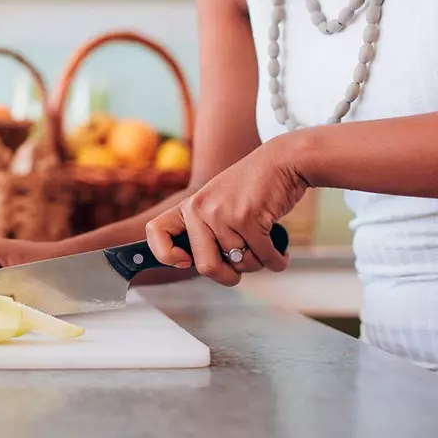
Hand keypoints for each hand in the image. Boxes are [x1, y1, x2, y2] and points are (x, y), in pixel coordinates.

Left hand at [145, 137, 301, 285]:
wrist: (282, 160)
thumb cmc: (252, 189)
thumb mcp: (217, 203)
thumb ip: (205, 231)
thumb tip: (197, 267)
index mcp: (188, 207)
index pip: (155, 232)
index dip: (166, 255)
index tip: (186, 262)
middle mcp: (200, 209)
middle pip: (206, 267)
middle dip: (228, 276)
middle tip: (241, 270)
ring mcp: (222, 213)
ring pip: (241, 264)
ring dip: (258, 261)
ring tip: (264, 243)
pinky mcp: (247, 218)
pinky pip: (264, 258)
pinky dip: (276, 261)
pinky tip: (281, 253)